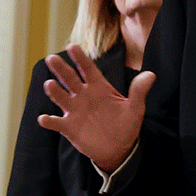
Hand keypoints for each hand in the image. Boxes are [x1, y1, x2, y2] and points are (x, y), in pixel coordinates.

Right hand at [37, 44, 151, 171]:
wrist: (118, 149)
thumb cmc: (126, 125)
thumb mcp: (135, 108)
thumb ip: (139, 91)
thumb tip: (151, 74)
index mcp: (99, 88)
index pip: (88, 69)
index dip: (81, 58)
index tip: (72, 46)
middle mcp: (84, 96)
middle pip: (70, 79)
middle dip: (61, 69)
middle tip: (51, 58)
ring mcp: (75, 111)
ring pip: (61, 97)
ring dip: (54, 91)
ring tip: (49, 84)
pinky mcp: (69, 127)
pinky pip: (57, 123)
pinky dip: (49, 121)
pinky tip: (44, 119)